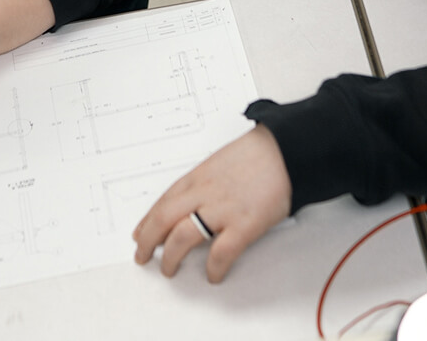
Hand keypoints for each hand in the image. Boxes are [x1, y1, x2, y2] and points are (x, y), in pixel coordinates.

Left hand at [132, 125, 292, 282]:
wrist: (287, 150)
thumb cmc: (259, 154)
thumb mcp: (220, 161)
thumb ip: (206, 182)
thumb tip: (197, 201)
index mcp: (198, 177)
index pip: (163, 202)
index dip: (147, 221)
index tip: (139, 233)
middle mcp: (204, 194)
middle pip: (163, 219)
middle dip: (147, 241)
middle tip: (143, 255)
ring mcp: (223, 210)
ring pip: (182, 237)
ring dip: (171, 257)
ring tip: (169, 269)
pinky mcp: (245, 225)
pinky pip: (221, 253)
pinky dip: (213, 268)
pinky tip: (212, 275)